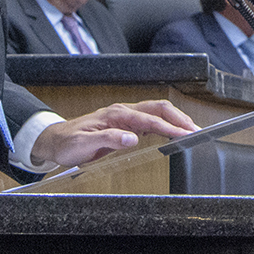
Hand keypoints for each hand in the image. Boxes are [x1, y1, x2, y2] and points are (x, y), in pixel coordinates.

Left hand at [30, 99, 197, 168]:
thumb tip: (132, 138)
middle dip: (180, 118)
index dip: (169, 127)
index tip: (185, 134)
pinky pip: (151, 120)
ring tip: (192, 131)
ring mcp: (125, 116)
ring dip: (176, 120)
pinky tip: (175, 133)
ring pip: (157, 112)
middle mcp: (123, 111)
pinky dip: (166, 124)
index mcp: (116, 114)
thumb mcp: (84, 144)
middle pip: (159, 108)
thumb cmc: (68, 143)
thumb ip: (109, 139)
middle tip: (197, 131)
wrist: (55, 141)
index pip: (149, 118)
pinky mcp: (126, 124)